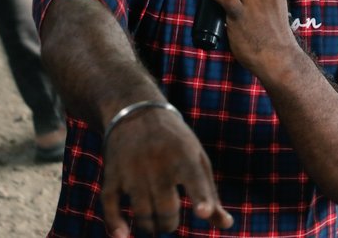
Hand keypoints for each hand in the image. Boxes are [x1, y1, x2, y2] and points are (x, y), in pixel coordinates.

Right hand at [101, 107, 231, 236]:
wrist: (135, 112)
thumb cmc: (175, 143)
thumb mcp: (196, 159)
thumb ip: (210, 193)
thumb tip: (227, 225)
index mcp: (184, 156)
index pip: (194, 180)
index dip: (201, 198)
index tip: (203, 212)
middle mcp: (158, 162)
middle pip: (166, 208)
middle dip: (169, 224)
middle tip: (169, 222)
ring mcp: (133, 169)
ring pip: (142, 213)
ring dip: (149, 227)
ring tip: (154, 225)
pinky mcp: (112, 174)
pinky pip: (110, 205)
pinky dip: (114, 223)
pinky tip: (121, 235)